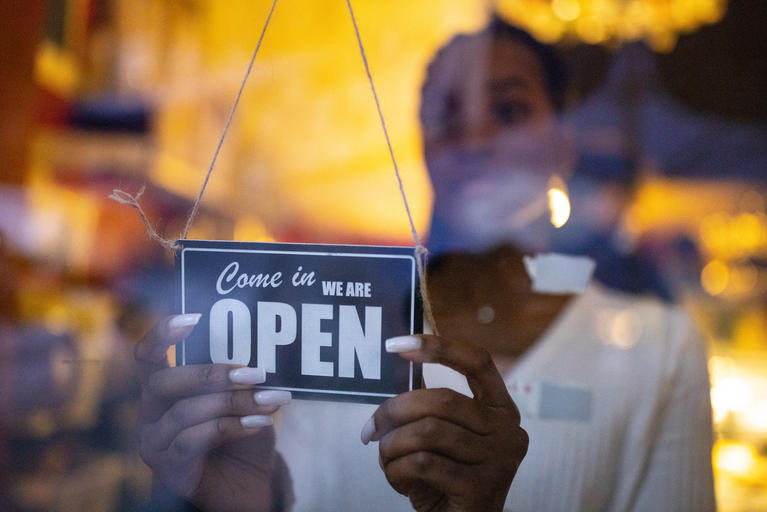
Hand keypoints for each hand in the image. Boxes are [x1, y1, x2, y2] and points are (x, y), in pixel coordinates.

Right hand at [135, 314, 292, 510]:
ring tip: (271, 401)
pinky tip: (260, 424)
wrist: (251, 483)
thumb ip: (240, 373)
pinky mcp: (167, 469)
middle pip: (162, 382)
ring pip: (184, 412)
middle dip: (211, 374)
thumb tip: (262, 340)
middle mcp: (150, 413)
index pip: (146, 355)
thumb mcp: (244, 396)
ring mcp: (154, 443)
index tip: (193, 318)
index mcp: (162, 388)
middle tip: (256, 374)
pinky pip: (192, 440)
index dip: (161, 334)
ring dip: (233, 403)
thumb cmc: (245, 432)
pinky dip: (231, 427)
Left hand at [362, 334, 527, 511]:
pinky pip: (423, 463)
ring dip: (392, 445)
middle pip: (441, 398)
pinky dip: (397, 470)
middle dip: (395, 410)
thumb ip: (431, 406)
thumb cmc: (447, 479)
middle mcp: (508, 429)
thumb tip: (397, 365)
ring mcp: (499, 459)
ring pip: (427, 431)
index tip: (397, 344)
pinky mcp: (482, 487)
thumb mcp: (443, 437)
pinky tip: (398, 479)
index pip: (477, 361)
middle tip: (370, 428)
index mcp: (501, 408)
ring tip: (385, 457)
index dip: (438, 346)